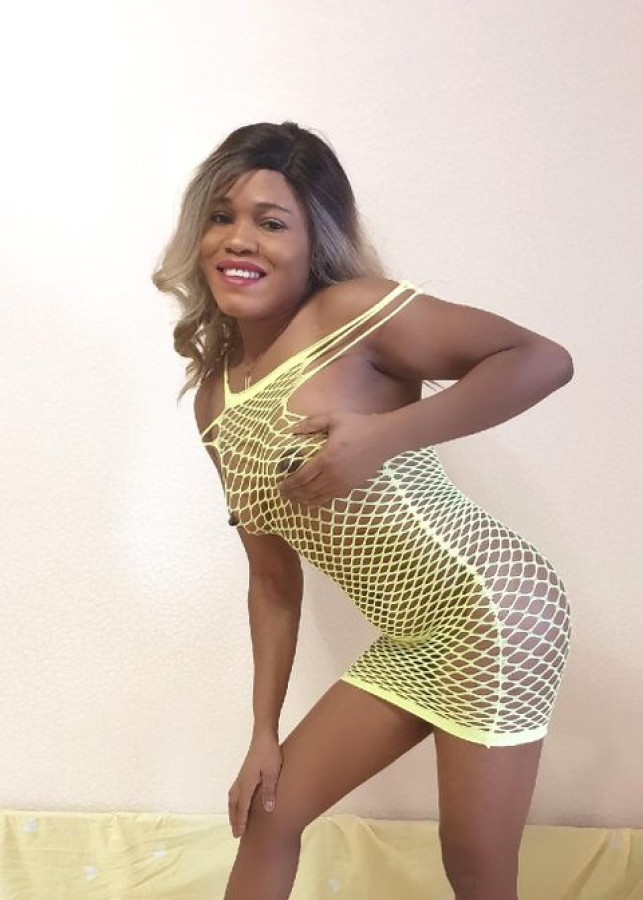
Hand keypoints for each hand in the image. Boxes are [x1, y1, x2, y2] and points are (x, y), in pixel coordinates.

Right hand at [227, 733, 282, 837]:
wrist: (264, 736)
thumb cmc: (269, 753)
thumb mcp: (272, 773)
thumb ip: (269, 791)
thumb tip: (268, 810)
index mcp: (247, 783)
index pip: (242, 807)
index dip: (241, 821)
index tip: (239, 834)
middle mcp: (241, 781)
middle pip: (234, 804)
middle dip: (234, 819)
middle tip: (236, 834)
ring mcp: (241, 776)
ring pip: (233, 797)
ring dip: (233, 811)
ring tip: (235, 821)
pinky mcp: (244, 772)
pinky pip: (235, 791)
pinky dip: (235, 801)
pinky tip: (239, 802)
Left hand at [278, 410, 396, 507]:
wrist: (385, 438)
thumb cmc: (359, 426)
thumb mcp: (333, 418)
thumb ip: (311, 424)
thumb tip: (291, 430)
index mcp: (326, 459)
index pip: (302, 476)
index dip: (289, 483)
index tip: (279, 485)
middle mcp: (333, 475)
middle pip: (307, 490)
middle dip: (293, 494)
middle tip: (282, 494)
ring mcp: (343, 483)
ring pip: (318, 497)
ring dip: (303, 500)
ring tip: (293, 500)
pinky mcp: (351, 486)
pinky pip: (330, 498)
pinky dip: (318, 501)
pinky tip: (312, 501)